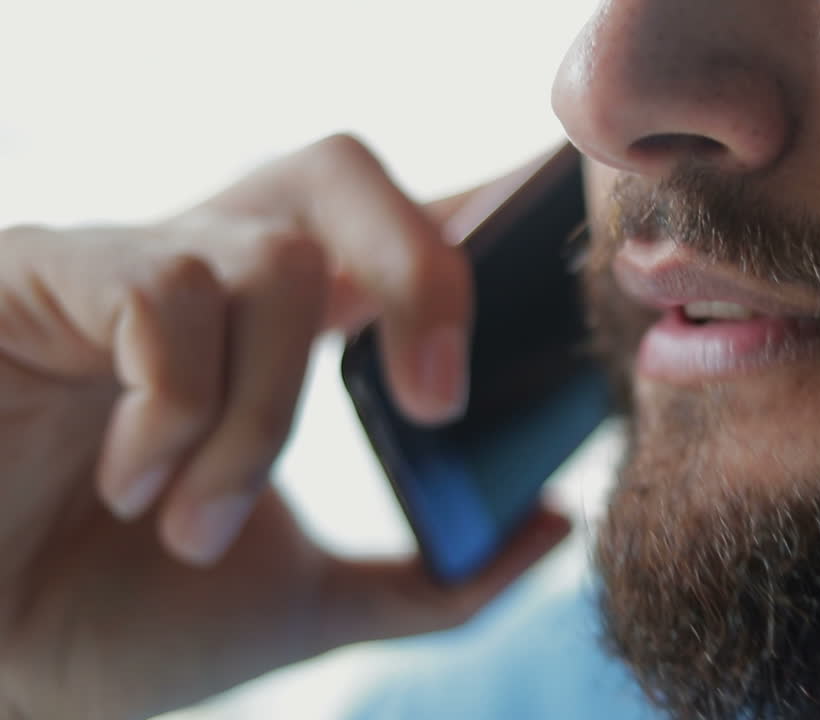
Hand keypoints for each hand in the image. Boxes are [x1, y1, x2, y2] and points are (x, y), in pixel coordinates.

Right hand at [0, 135, 570, 719]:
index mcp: (285, 328)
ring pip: (276, 260)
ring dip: (260, 421)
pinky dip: (179, 412)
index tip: (552, 273)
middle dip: (426, 273)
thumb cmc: (126, 614)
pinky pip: (167, 293)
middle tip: (436, 405)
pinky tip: (129, 483)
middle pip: (347, 172)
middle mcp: (214, 270)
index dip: (482, 218)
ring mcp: (130, 262)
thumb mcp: (310, 605)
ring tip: (194, 526)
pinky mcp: (46, 272)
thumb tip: (556, 519)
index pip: (399, 223)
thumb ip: (435, 576)